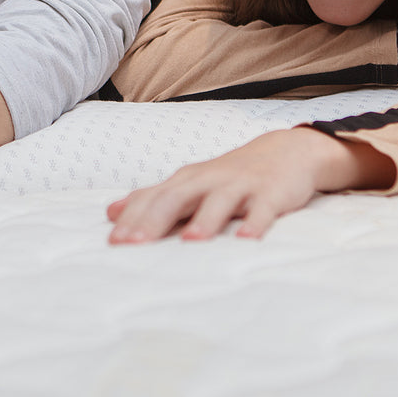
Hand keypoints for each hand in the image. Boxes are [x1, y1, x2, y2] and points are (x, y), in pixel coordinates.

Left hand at [106, 128, 392, 243]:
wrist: (287, 151)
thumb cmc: (229, 176)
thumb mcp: (190, 184)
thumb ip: (152, 199)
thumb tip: (111, 212)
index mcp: (186, 180)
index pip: (153, 198)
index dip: (133, 218)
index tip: (113, 242)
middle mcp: (209, 180)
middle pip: (177, 197)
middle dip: (155, 220)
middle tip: (136, 245)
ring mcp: (240, 185)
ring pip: (219, 201)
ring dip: (205, 220)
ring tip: (190, 242)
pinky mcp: (271, 193)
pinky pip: (263, 209)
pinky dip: (255, 222)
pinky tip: (247, 240)